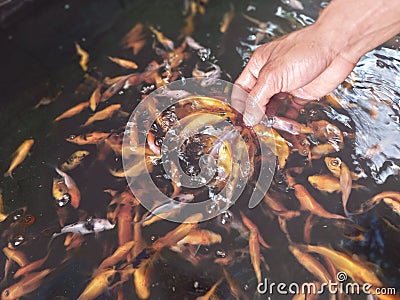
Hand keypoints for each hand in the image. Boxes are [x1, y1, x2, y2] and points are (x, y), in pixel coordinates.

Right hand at [233, 24, 355, 124]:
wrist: (337, 48)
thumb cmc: (306, 49)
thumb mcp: (272, 76)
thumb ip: (257, 99)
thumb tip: (248, 117)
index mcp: (258, 65)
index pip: (242, 89)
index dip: (240, 105)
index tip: (241, 121)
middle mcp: (271, 75)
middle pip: (257, 100)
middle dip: (256, 114)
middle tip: (256, 128)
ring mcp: (286, 85)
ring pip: (273, 107)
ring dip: (272, 118)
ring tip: (272, 128)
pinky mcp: (302, 93)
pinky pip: (291, 110)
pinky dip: (288, 119)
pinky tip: (287, 125)